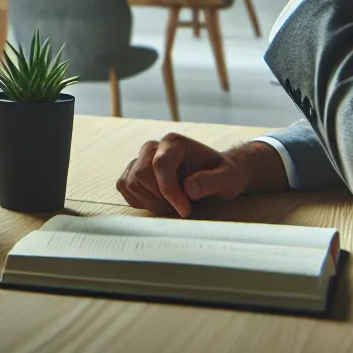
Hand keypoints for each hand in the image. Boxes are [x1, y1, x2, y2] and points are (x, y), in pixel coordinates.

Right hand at [117, 135, 286, 217]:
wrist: (217, 177)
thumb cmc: (223, 175)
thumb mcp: (227, 179)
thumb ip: (211, 181)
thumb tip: (189, 188)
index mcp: (174, 142)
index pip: (160, 164)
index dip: (169, 190)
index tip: (185, 210)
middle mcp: (154, 147)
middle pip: (141, 175)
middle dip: (160, 199)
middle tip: (182, 209)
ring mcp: (141, 160)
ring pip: (130, 183)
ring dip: (151, 202)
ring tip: (173, 206)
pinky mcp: (134, 174)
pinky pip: (125, 188)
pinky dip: (140, 201)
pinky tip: (160, 204)